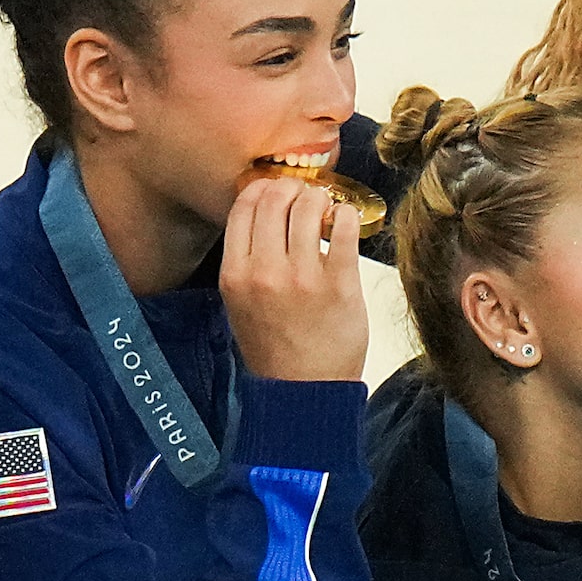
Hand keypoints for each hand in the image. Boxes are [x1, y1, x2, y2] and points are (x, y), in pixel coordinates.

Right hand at [220, 177, 368, 384]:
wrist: (302, 391)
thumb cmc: (273, 348)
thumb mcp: (239, 304)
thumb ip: (247, 262)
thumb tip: (266, 213)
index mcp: (235, 275)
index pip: (243, 206)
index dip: (263, 189)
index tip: (277, 192)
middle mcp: (264, 272)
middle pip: (276, 198)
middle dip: (293, 189)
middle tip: (305, 198)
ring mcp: (302, 277)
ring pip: (310, 205)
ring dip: (321, 200)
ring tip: (326, 213)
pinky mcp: (340, 284)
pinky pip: (344, 227)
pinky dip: (346, 216)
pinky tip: (344, 224)